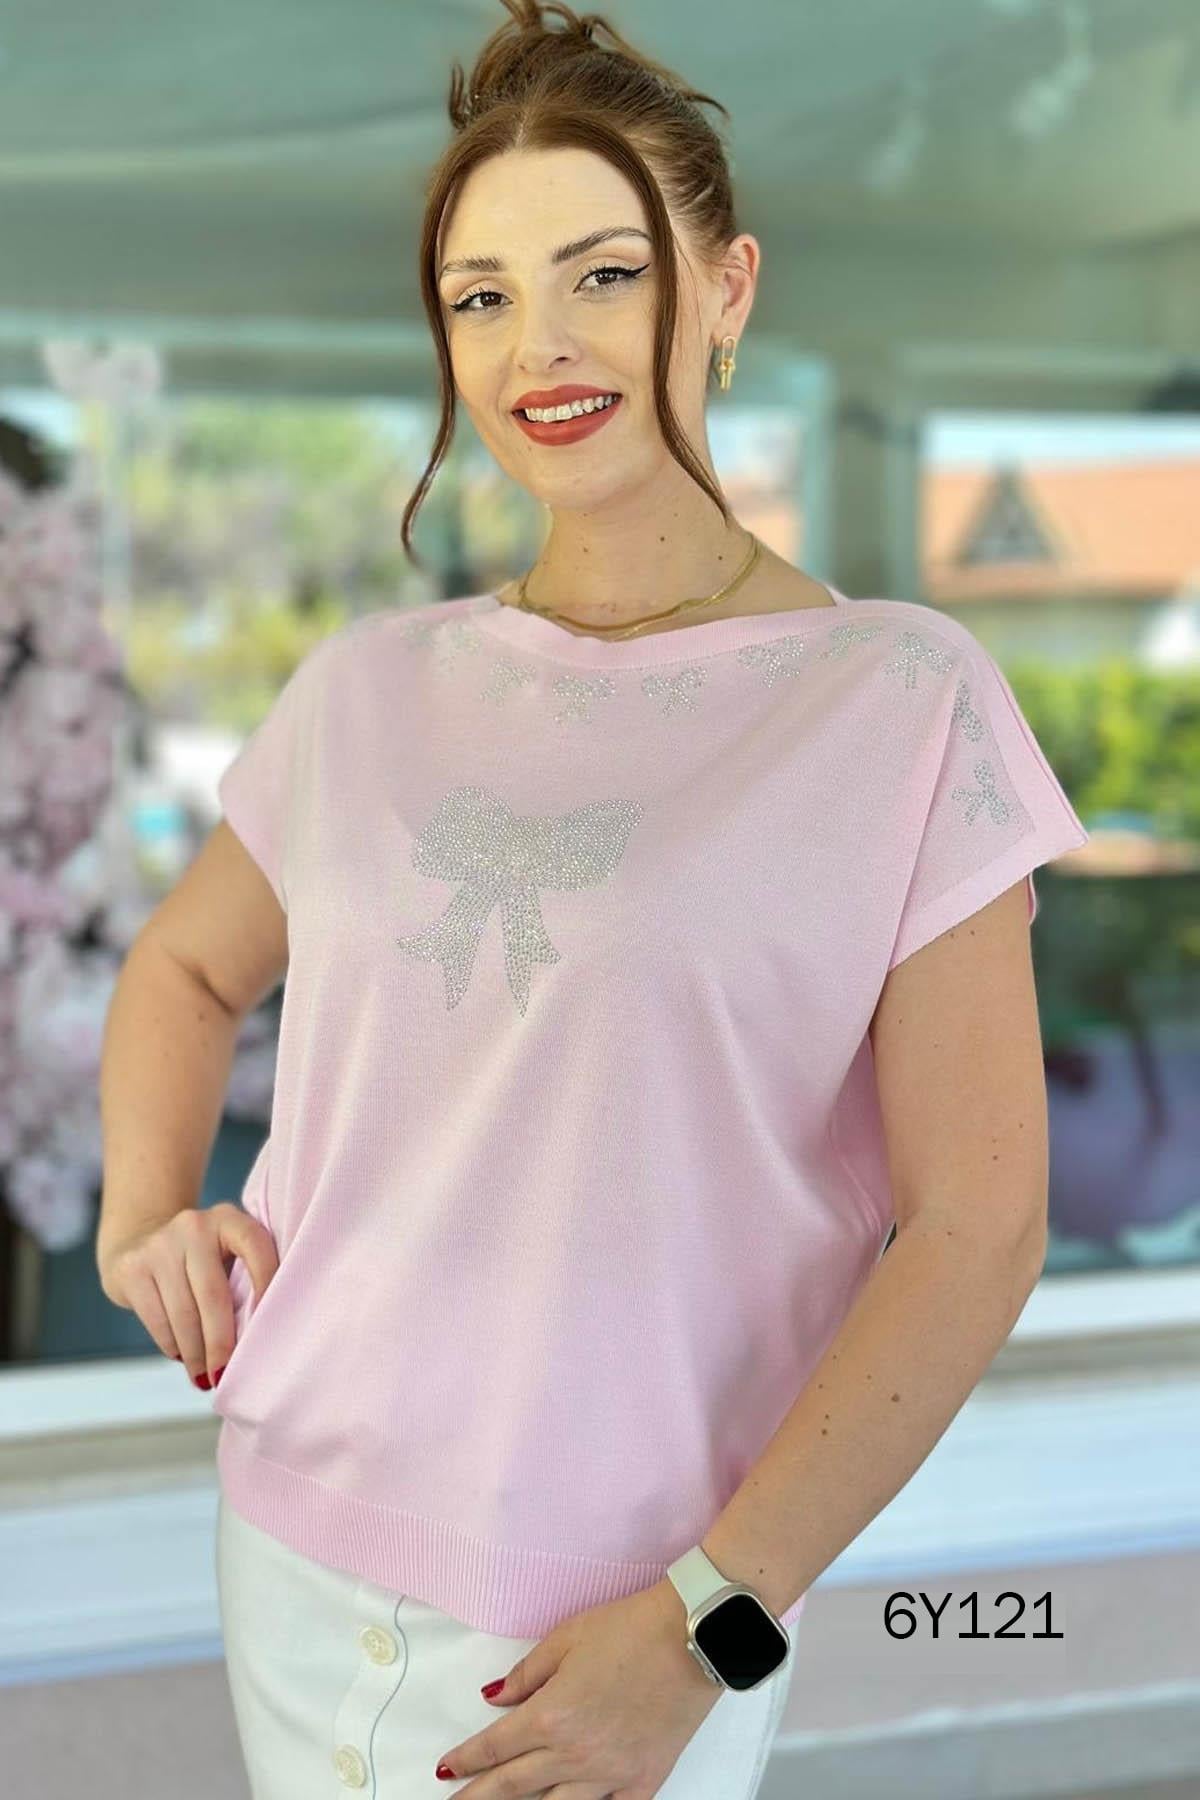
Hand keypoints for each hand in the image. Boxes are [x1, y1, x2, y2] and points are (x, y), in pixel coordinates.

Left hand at [434, 1578, 722, 1796]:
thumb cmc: (630, 1629)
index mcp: (550, 1717)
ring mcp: (611, 1774)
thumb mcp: (567, 1637)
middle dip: (479, 1798)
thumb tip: (495, 1697)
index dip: (465, 1761)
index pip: (494, 1749)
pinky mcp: (644, 1781)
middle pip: (514, 1788)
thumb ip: (527, 1674)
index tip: (446, 1769)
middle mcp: (574, 1755)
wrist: (692, 1637)